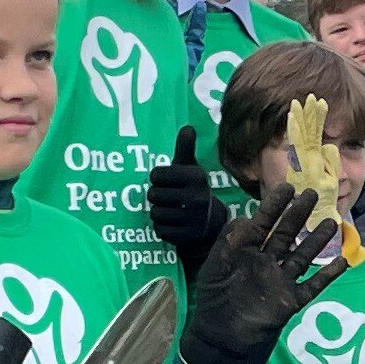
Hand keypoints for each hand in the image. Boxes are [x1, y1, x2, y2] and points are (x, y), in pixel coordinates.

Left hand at [148, 125, 229, 271]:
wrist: (211, 223)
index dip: (157, 178)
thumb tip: (188, 127)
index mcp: (196, 177)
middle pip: (153, 195)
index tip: (166, 181)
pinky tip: (172, 223)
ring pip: (155, 213)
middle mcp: (197, 197)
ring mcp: (193, 219)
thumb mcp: (190, 168)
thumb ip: (185, 148)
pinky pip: (160, 230)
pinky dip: (162, 228)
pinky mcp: (187, 236)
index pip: (156, 175)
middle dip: (156, 197)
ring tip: (169, 210)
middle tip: (167, 197)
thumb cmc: (193, 189)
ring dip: (158, 212)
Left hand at [187, 181, 340, 363]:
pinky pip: (313, 286)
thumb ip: (229, 240)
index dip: (274, 205)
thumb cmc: (214, 298)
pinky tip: (343, 262)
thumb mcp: (216, 264)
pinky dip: (328, 275)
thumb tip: (246, 217)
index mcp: (246, 250)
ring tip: (332, 223)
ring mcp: (280, 280)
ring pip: (302, 256)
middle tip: (313, 194)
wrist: (219, 336)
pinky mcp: (291, 301)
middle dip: (298, 214)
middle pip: (286, 233)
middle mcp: (266, 261)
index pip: (263, 222)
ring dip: (317, 240)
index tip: (288, 187)